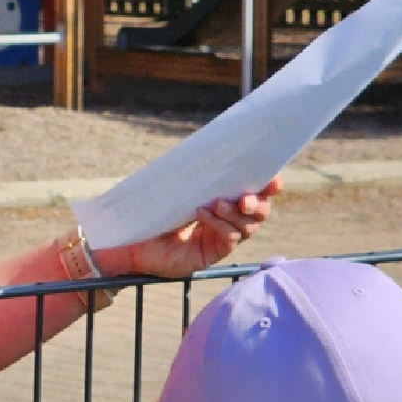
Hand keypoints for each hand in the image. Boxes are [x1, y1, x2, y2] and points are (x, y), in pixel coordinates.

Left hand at [93, 179, 280, 281]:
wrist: (129, 236)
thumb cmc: (152, 207)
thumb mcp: (178, 186)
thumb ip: (199, 175)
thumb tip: (216, 147)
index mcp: (224, 199)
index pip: (255, 192)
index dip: (268, 186)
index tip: (273, 178)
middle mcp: (228, 219)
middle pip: (259, 213)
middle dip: (257, 203)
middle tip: (244, 198)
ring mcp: (221, 238)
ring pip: (247, 227)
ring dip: (235, 213)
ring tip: (216, 203)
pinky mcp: (211, 253)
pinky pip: (228, 239)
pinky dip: (219, 225)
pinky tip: (203, 214)